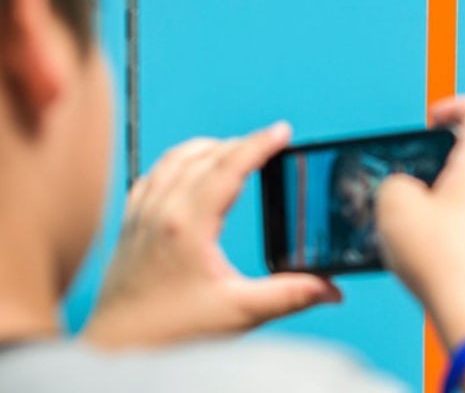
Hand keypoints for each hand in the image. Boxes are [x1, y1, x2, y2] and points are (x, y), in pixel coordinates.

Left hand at [83, 123, 341, 349]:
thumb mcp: (239, 313)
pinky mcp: (129, 227)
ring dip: (208, 147)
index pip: (228, 167)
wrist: (119, 348)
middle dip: (240, 143)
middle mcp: (160, 212)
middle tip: (270, 142)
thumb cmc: (171, 333)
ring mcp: (140, 217)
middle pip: (203, 156)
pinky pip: (151, 176)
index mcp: (187, 225)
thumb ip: (290, 295)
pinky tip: (188, 170)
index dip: (258, 144)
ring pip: (173, 160)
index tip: (282, 131)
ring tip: (235, 148)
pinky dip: (177, 162)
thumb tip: (331, 288)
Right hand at [375, 96, 464, 349]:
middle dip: (444, 172)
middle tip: (415, 191)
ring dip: (454, 210)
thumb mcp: (395, 210)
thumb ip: (395, 185)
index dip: (458, 106)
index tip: (436, 118)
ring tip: (423, 236)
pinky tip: (442, 264)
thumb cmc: (449, 267)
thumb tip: (403, 189)